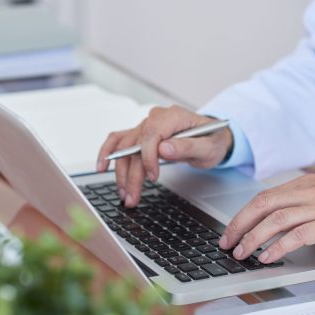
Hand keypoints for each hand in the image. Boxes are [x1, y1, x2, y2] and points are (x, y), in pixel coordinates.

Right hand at [97, 105, 232, 206]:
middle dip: (131, 174)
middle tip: (132, 197)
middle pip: (135, 144)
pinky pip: (119, 139)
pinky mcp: (141, 133)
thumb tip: (163, 149)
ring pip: (124, 146)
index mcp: (173, 116)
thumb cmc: (213, 140)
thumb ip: (187, 146)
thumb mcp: (208, 147)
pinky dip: (108, 152)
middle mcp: (156, 118)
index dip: (148, 158)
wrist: (212, 136)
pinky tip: (102, 166)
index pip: (151, 135)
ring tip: (123, 193)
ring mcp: (147, 124)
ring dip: (120, 171)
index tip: (152, 177)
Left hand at [219, 174, 314, 262]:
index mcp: (301, 184)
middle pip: (263, 205)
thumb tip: (267, 219)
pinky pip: (298, 235)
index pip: (262, 197)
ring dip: (255, 237)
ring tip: (243, 252)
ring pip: (276, 219)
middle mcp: (307, 192)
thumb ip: (295, 203)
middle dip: (241, 224)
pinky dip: (279, 246)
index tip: (231, 230)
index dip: (242, 215)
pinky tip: (268, 256)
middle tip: (228, 241)